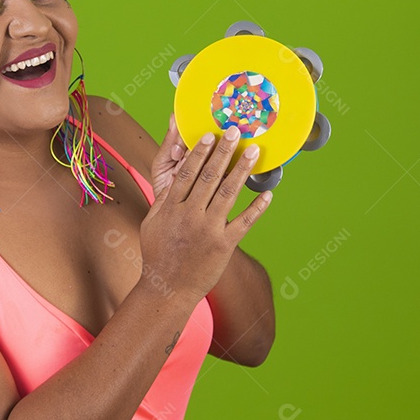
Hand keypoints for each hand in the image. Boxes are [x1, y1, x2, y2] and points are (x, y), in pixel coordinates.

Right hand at [140, 123, 271, 302]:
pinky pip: (245, 222)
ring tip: (254, 152)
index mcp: (171, 207)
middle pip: (209, 176)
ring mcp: (208, 231)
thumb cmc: (158, 253)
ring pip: (228, 193)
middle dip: (224, 152)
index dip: (200, 151)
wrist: (168, 288)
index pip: (187, 172)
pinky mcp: (224, 246)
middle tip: (235, 131)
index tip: (210, 135)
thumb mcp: (152, 222)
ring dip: (242, 170)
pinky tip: (267, 193)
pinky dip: (257, 207)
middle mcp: (190, 216)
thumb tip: (174, 175)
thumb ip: (165, 199)